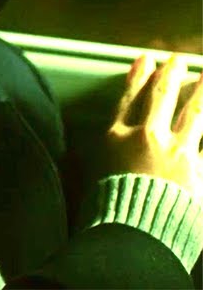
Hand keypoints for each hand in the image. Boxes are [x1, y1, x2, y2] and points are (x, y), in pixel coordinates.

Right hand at [105, 53, 202, 198]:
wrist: (132, 232)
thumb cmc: (110, 210)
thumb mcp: (98, 175)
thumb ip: (111, 155)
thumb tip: (114, 145)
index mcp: (117, 138)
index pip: (129, 99)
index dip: (138, 77)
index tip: (145, 60)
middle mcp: (146, 137)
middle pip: (161, 97)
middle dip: (170, 74)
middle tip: (178, 60)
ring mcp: (175, 151)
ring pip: (194, 112)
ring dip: (202, 92)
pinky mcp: (197, 168)